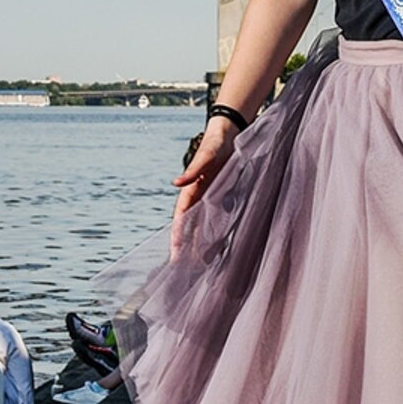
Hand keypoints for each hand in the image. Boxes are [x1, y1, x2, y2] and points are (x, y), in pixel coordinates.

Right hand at [169, 115, 237, 251]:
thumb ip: (192, 170)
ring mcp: (208, 198)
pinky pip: (214, 219)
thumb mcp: (205, 157)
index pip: (181, 218)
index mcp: (190, 191)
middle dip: (185, 246)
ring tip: (199, 263)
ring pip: (200, 225)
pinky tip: (217, 245)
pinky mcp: (219, 196)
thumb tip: (176, 183)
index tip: (175, 253)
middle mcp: (197, 198)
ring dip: (198, 242)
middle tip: (183, 267)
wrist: (227, 136)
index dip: (177, 236)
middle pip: (188, 226)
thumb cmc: (215, 146)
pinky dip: (213, 232)